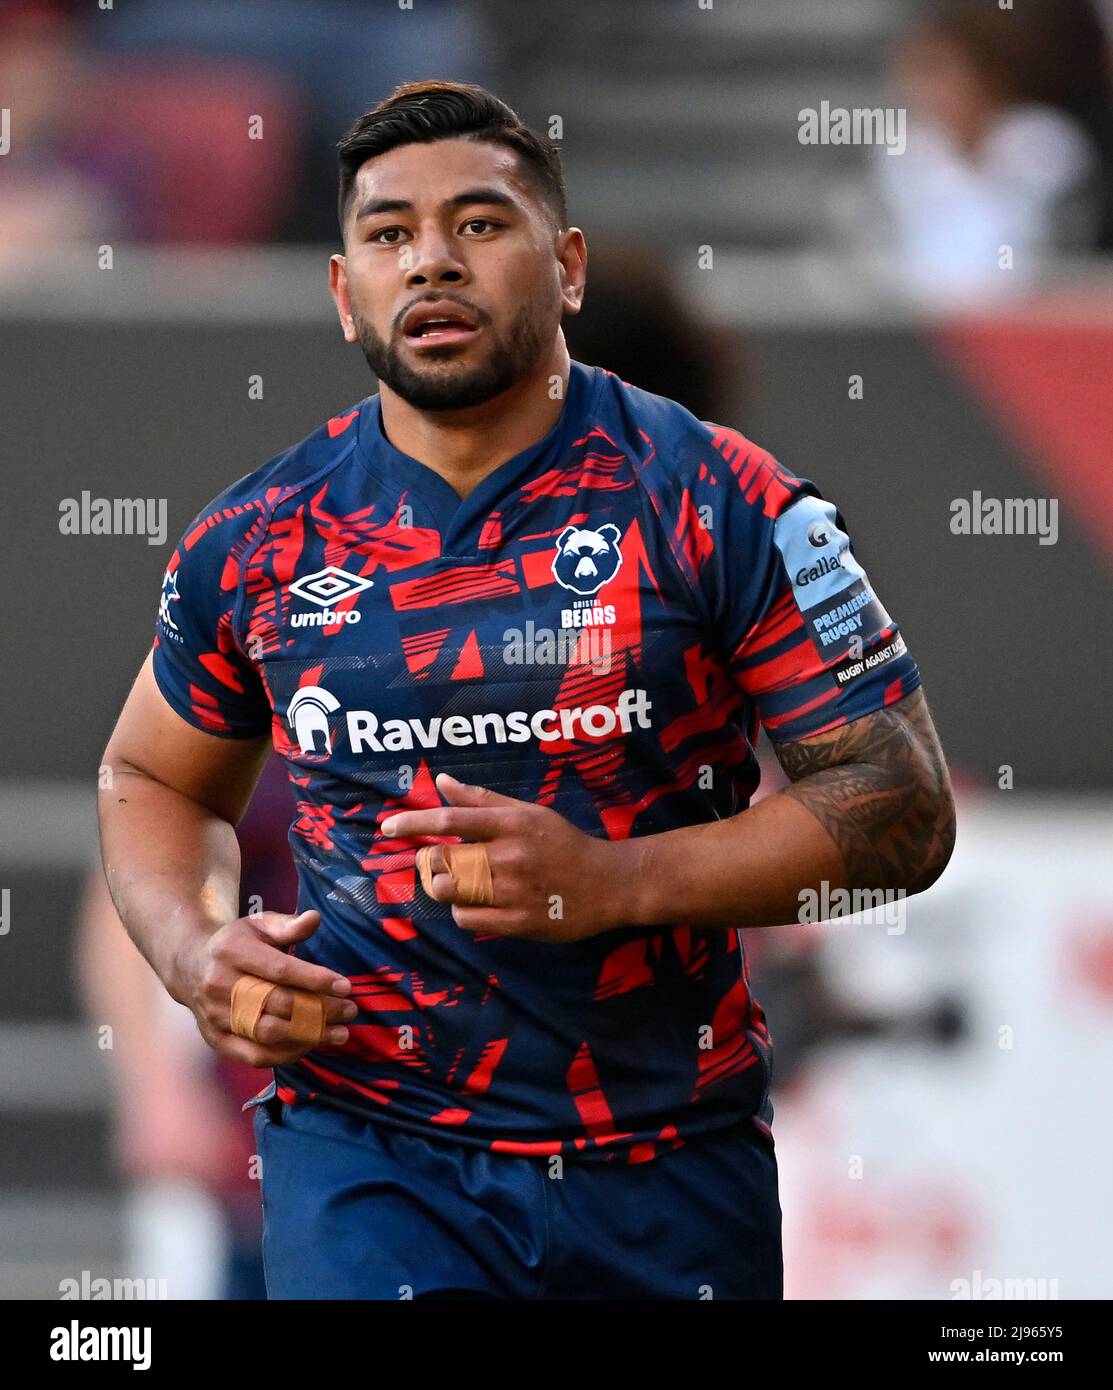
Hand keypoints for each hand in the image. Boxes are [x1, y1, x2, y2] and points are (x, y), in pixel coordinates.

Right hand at [174, 910, 355, 1065]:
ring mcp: (215, 1016)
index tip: (345, 986)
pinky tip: (310, 1045)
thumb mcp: (258, 925)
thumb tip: (314, 918)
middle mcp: (220, 986)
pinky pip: (254, 1056)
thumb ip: (287, 925)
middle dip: (320, 1010)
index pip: (280, 969)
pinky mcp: (215, 1039)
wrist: (189, 966)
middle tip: (350, 1011)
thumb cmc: (236, 943)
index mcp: (232, 952)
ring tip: (339, 1033)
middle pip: (277, 1004)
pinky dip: (286, 1056)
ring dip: (308, 1036)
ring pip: (267, 1034)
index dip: (315, 979)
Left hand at [380, 773, 634, 942]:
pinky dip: (464, 913)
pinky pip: (468, 920)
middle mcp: (511, 857)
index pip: (452, 821)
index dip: (415, 823)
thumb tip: (441, 780)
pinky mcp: (520, 923)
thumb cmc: (564, 844)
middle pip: (446, 862)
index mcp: (513, 825)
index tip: (388, 827)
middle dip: (434, 865)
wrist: (610, 884)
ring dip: (448, 889)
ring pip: (453, 893)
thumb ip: (483, 799)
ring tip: (466, 885)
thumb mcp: (529, 813)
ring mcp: (515, 892)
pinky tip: (479, 905)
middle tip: (445, 866)